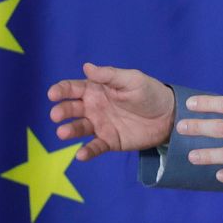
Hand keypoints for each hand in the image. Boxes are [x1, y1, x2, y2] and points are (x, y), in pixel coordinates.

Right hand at [47, 63, 175, 160]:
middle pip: (72, 108)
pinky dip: (87, 151)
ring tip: (62, 133)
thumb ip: (109, 75)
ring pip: (79, 128)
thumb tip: (86, 67)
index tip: (52, 94)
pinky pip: (95, 147)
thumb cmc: (149, 93)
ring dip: (69, 130)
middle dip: (62, 111)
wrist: (169, 116)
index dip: (61, 90)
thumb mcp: (131, 80)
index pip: (73, 88)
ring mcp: (100, 125)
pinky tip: (81, 155)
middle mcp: (93, 107)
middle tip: (56, 115)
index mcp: (96, 89)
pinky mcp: (109, 141)